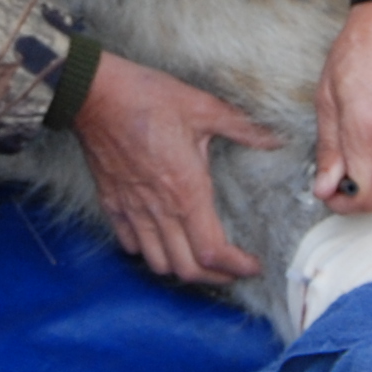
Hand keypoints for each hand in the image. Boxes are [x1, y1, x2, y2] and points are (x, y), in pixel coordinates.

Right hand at [71, 51, 277, 283]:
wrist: (95, 93)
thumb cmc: (148, 98)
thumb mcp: (204, 108)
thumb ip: (243, 128)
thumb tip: (276, 139)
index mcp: (186, 190)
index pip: (213, 251)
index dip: (236, 267)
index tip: (252, 266)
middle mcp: (159, 209)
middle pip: (187, 268)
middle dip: (215, 278)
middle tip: (233, 270)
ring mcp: (132, 209)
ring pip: (157, 263)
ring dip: (182, 268)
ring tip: (200, 259)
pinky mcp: (112, 203)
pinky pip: (130, 243)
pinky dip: (148, 251)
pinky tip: (161, 239)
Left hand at [312, 0, 371, 211]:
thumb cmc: (358, 50)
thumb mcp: (327, 97)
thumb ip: (329, 148)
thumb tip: (325, 188)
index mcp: (370, 128)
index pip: (365, 196)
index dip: (344, 205)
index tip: (330, 193)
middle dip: (361, 200)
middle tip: (341, 183)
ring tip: (360, 161)